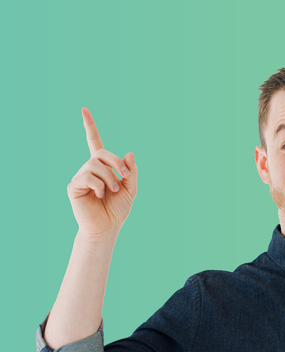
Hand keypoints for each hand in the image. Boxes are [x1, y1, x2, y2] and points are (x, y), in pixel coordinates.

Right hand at [67, 107, 137, 237]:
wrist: (107, 228)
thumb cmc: (117, 210)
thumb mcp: (131, 190)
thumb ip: (131, 172)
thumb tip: (130, 153)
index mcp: (102, 168)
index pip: (95, 143)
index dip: (90, 126)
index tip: (84, 109)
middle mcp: (89, 169)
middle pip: (100, 153)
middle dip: (115, 162)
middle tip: (124, 176)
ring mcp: (80, 177)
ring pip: (94, 164)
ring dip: (109, 177)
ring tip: (113, 190)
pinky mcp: (73, 186)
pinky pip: (86, 176)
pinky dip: (98, 185)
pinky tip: (100, 195)